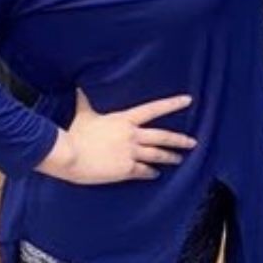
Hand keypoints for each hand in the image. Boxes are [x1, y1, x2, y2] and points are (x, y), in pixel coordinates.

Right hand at [41, 90, 196, 184]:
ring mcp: (130, 153)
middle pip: (163, 137)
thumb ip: (85, 102)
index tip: (188, 100)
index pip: (153, 109)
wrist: (69, 155)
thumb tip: (79, 87)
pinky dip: (151, 173)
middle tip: (193, 142)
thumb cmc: (75, 134)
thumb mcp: (84, 115)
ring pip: (157, 155)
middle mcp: (132, 136)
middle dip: (180, 140)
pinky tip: (155, 175)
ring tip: (179, 159)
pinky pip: (144, 172)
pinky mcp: (125, 170)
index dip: (172, 104)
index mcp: (124, 120)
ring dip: (169, 157)